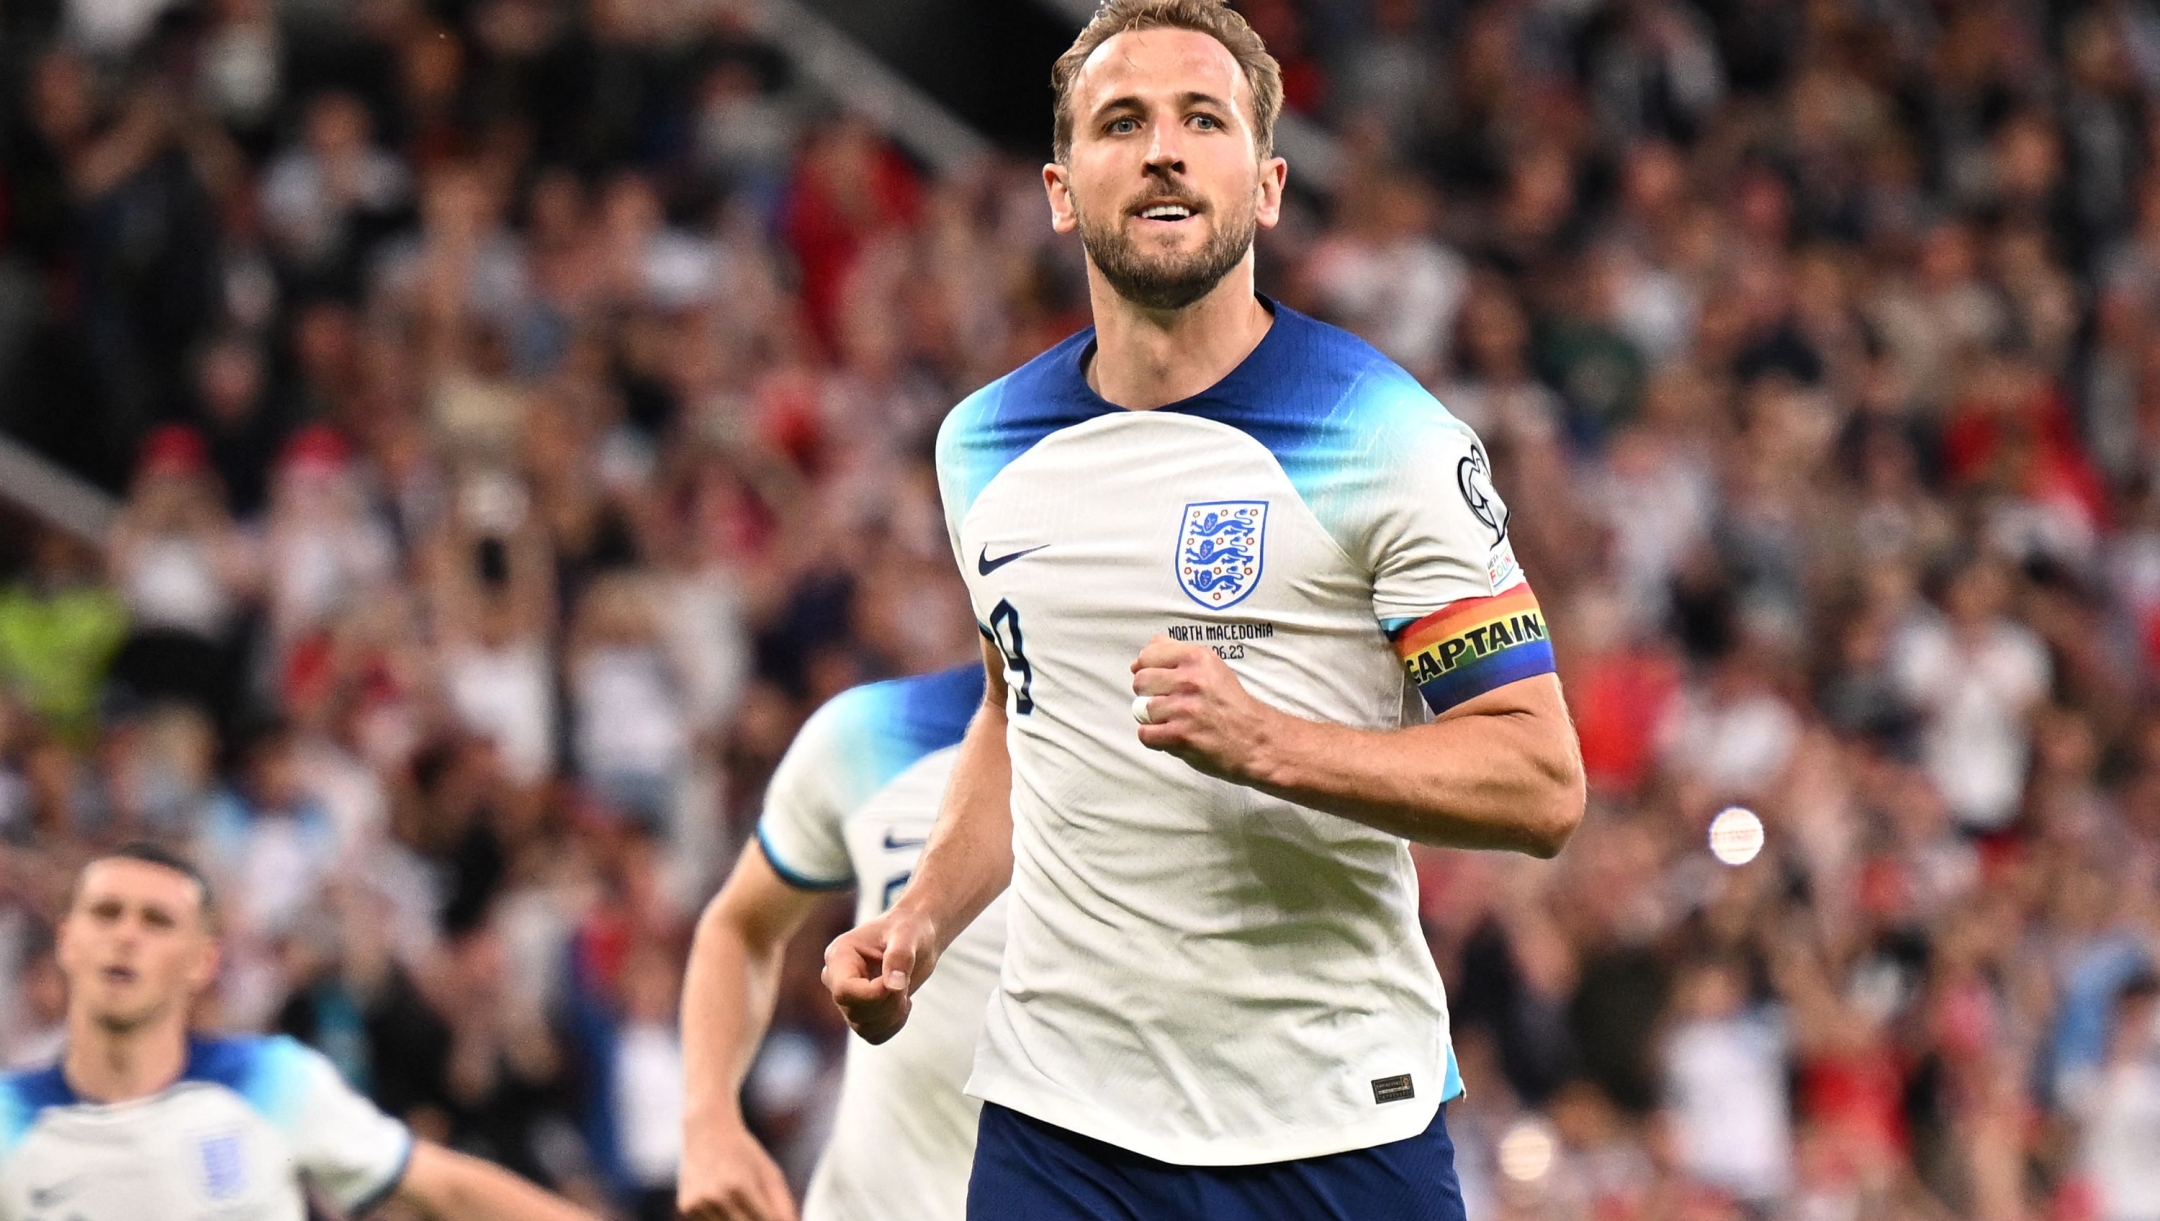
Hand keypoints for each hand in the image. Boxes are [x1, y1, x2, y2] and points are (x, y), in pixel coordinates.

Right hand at [678, 1121, 797, 1220]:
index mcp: (741, 1186)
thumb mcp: (770, 1173)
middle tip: (760, 1212)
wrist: (707, 1130)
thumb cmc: (745, 1152)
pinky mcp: (686, 1207)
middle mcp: (717, 1197)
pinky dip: (720, 1219)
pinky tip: (722, 1202)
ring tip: (739, 1201)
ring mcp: (698, 1204)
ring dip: (738, 1220)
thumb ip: (783, 1205)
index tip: (778, 1219)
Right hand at [822, 907, 939, 1044]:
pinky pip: (873, 1035)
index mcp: (839, 955)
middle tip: (906, 981)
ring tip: (904, 989)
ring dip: (892, 1015)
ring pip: (864, 1028)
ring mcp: (846, 999)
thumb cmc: (910, 929)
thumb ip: (900, 957)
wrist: (917, 938)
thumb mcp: (908, 936)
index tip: (900, 983)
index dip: (874, 995)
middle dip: (888, 1003)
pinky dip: (893, 1025)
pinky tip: (902, 1003)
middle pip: (855, 1012)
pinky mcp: (859, 1013)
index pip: (844, 991)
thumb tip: (893, 986)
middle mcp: (836, 979)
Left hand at [1130, 635, 1277, 781]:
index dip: (1146, 669)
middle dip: (1148, 694)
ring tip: (1174, 721)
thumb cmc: (1230, 704)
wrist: (1255, 739)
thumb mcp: (1211, 667)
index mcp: (1197, 657)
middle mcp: (1190, 679)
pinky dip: (1154, 738)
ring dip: (1153, 718)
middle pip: (1140, 682)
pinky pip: (1145, 734)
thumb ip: (1176, 654)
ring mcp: (1185, 708)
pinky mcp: (1181, 735)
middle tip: (1167, 703)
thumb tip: (1140, 659)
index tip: (1157, 681)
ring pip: (1141, 709)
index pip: (1147, 655)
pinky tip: (1171, 736)